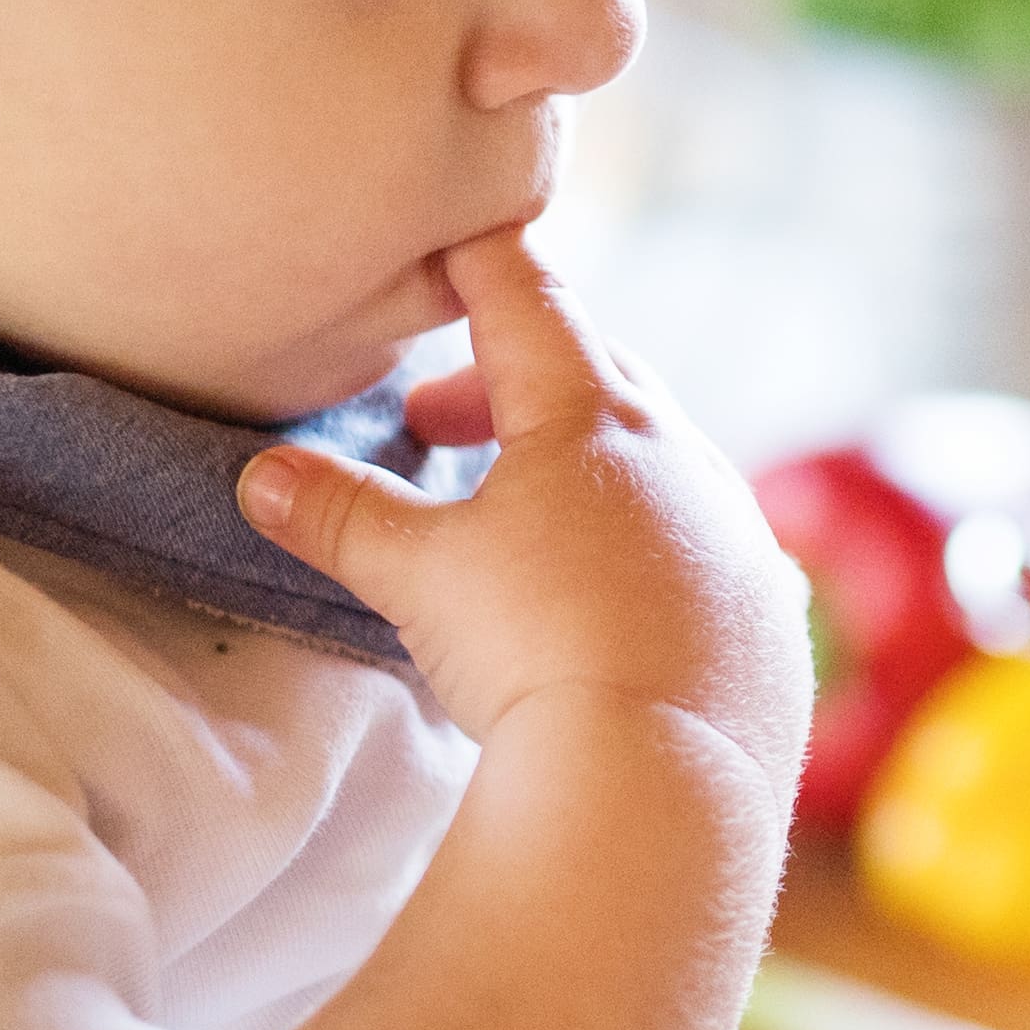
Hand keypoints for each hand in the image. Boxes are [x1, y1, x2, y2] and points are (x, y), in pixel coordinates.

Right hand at [238, 227, 809, 788]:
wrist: (660, 782)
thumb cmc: (532, 652)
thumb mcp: (418, 574)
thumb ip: (341, 514)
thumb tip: (262, 478)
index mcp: (595, 415)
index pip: (528, 300)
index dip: (478, 266)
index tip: (449, 248)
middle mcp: (684, 456)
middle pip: (596, 375)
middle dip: (508, 384)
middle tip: (436, 421)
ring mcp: (739, 534)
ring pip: (660, 463)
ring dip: (586, 470)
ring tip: (519, 512)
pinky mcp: (768, 614)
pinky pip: (709, 551)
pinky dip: (653, 549)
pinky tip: (618, 596)